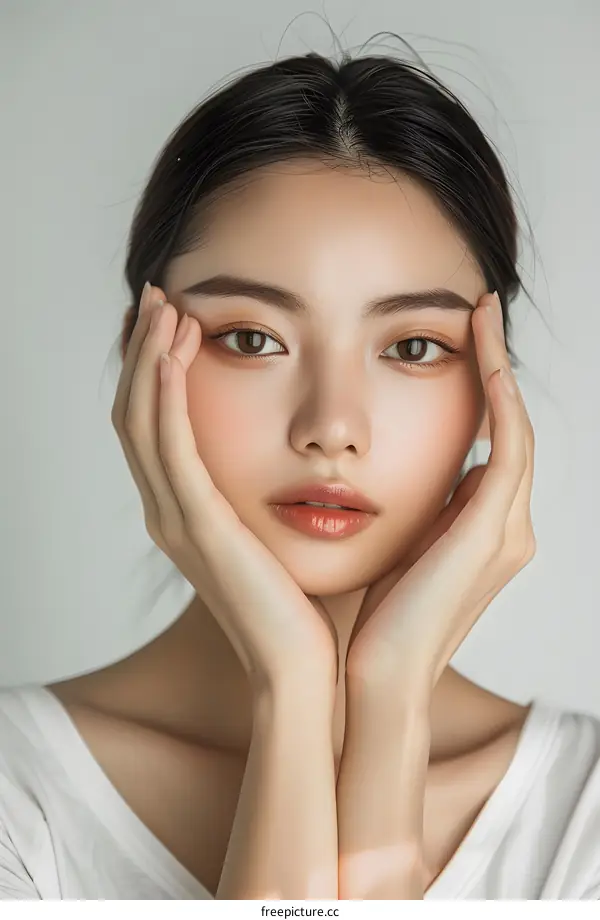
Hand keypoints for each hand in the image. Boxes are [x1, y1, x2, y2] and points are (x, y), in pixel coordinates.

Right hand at [111, 284, 337, 693]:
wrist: (306, 670)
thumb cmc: (305, 604)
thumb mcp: (281, 534)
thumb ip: (272, 493)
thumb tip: (305, 456)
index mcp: (189, 514)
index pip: (156, 427)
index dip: (155, 371)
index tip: (174, 320)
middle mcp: (169, 513)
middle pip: (136, 414)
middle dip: (144, 351)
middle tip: (158, 296)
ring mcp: (177, 521)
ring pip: (143, 421)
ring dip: (149, 359)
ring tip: (165, 306)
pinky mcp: (198, 526)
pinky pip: (171, 446)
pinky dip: (167, 394)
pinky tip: (176, 352)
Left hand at [345, 291, 535, 693]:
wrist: (377, 680)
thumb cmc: (378, 623)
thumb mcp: (401, 554)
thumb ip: (418, 517)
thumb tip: (407, 478)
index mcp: (486, 532)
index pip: (493, 444)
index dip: (484, 390)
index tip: (462, 341)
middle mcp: (509, 526)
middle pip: (512, 428)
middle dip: (497, 365)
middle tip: (480, 310)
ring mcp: (507, 530)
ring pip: (516, 429)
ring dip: (499, 367)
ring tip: (481, 315)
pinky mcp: (490, 533)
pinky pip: (506, 447)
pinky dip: (498, 400)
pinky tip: (481, 357)